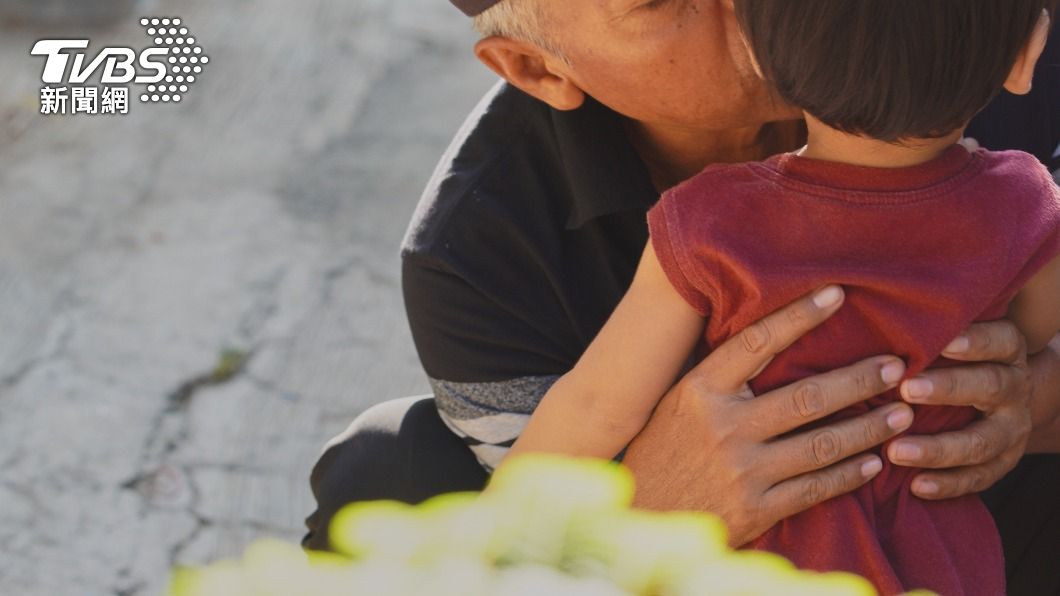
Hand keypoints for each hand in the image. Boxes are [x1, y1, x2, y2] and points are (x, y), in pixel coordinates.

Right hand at [622, 286, 913, 546]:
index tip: (837, 295)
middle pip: (805, 396)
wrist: (640, 516)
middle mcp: (723, 427)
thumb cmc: (660, 453)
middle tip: (896, 365)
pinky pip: (816, 488)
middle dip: (858, 379)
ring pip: (821, 444)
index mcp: (700, 392)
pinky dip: (849, 475)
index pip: (756, 343)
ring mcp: (742, 471)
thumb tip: (768, 340)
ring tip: (902, 413)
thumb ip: (718, 380)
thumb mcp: (676, 405)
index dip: (799, 317)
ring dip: (868, 428)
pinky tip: (874, 462)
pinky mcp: (756, 510)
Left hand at [887, 320, 1032, 498]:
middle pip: (990, 387)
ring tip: (896, 451)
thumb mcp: (951, 336)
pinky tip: (915, 486)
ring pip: (981, 442)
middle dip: (948, 389)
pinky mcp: (1000, 464)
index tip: (941, 342)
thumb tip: (859, 298)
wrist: (998, 400)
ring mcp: (1010, 430)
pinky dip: (947, 485)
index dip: (975, 341)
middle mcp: (1013, 388)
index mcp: (1005, 350)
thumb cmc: (951, 358)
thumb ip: (923, 325)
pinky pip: (977, 479)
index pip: (999, 340)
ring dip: (938, 448)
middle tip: (906, 390)